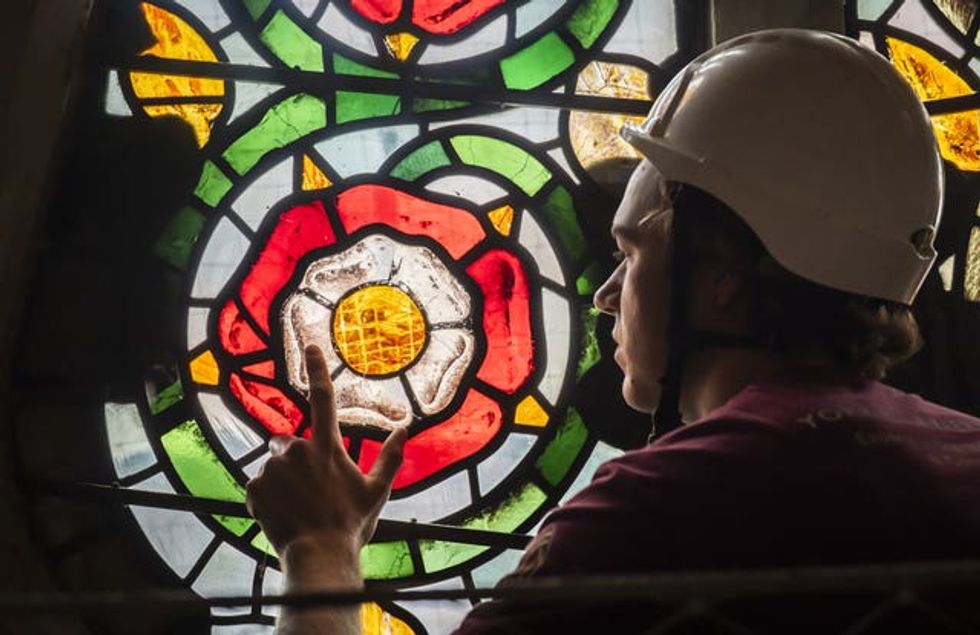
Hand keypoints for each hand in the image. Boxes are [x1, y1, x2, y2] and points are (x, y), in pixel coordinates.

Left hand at [245, 345, 407, 560]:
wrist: (318, 554)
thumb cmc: (351, 524)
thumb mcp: (377, 491)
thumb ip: (391, 456)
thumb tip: (405, 429)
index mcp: (327, 448)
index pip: (323, 398)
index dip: (316, 369)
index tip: (309, 345)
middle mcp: (297, 451)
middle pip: (290, 442)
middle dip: (295, 458)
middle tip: (310, 490)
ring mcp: (273, 469)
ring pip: (274, 465)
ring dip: (282, 479)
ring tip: (298, 507)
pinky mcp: (254, 487)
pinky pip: (259, 485)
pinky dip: (268, 496)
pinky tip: (283, 514)